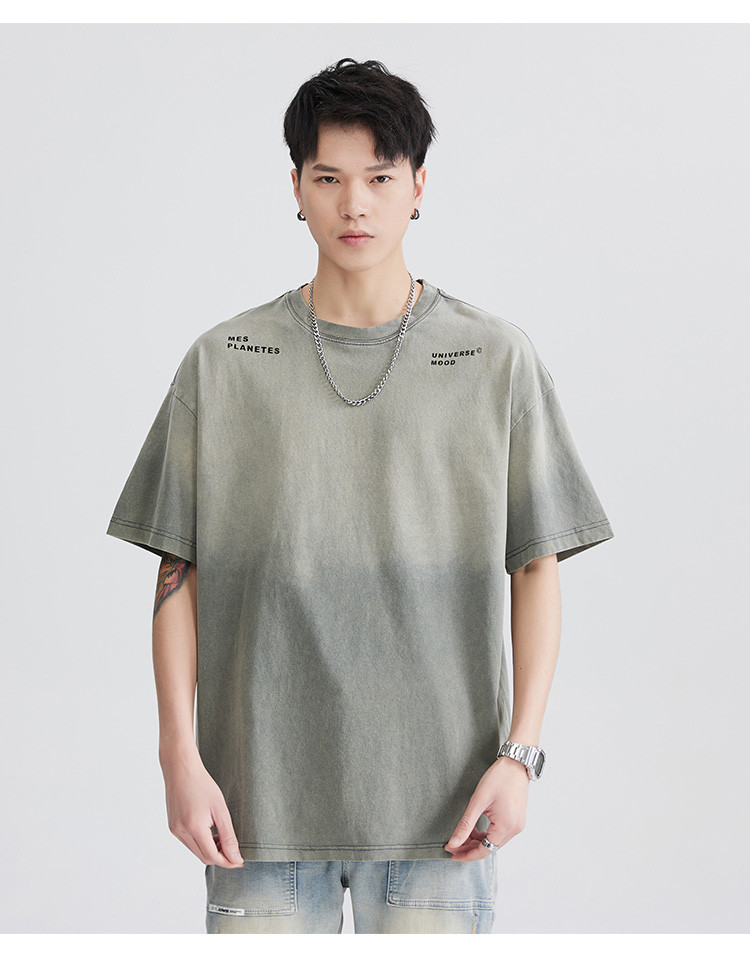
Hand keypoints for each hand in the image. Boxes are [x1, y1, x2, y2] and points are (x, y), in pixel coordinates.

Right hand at [160, 746, 244, 867]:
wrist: (181, 769)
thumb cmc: (202, 784)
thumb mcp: (220, 809)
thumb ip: (228, 835)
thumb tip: (235, 857)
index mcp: (193, 826)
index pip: (212, 856)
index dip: (228, 861)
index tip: (240, 861)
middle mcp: (181, 832)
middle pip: (203, 857)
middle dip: (220, 857)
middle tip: (235, 851)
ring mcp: (174, 830)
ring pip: (196, 851)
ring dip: (211, 850)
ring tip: (224, 839)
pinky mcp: (172, 827)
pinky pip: (189, 843)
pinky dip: (201, 843)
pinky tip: (210, 832)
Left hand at [444, 757, 529, 861]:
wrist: (516, 763)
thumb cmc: (499, 777)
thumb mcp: (478, 801)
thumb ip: (466, 824)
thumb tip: (454, 843)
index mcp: (506, 826)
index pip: (484, 850)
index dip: (466, 854)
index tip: (451, 852)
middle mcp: (514, 829)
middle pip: (489, 847)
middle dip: (469, 848)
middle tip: (452, 845)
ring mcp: (517, 825)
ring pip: (494, 841)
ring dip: (477, 841)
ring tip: (461, 835)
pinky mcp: (516, 820)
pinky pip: (499, 833)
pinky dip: (486, 833)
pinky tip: (474, 828)